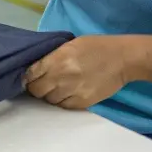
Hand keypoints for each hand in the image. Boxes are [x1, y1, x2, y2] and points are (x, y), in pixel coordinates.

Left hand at [24, 35, 139, 109]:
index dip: (28, 77)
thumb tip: (35, 68)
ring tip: (58, 88)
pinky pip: (64, 106)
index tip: (29, 78)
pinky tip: (69, 93)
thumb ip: (52, 57)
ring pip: (49, 100)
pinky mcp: (83, 102)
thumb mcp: (70, 44)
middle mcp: (62, 76)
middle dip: (36, 88)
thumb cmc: (96, 47)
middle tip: (43, 84)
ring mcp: (73, 91)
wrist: (123, 59)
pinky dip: (63, 101)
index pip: (31, 73)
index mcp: (58, 58)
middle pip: (36, 90)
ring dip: (50, 95)